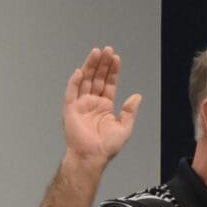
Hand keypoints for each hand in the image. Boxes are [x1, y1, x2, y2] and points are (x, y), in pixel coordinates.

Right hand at [62, 47, 141, 168]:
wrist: (91, 157)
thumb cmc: (106, 147)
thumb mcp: (124, 128)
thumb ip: (129, 111)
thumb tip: (136, 96)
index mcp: (104, 107)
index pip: (108, 84)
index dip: (112, 71)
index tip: (115, 58)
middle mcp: (92, 103)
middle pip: (96, 79)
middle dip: (102, 64)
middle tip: (106, 50)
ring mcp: (80, 105)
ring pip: (85, 81)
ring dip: (90, 67)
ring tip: (96, 53)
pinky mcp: (70, 110)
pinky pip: (71, 93)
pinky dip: (74, 82)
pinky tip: (80, 71)